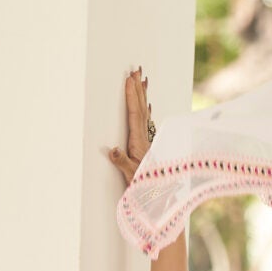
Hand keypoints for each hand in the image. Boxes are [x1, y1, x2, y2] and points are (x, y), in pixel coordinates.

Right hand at [105, 67, 155, 187]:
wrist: (158, 199)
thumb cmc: (143, 188)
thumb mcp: (130, 176)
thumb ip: (122, 163)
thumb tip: (113, 149)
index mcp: (138, 143)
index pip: (134, 115)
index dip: (132, 97)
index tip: (129, 80)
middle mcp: (145, 139)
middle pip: (142, 108)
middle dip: (138, 89)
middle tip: (135, 70)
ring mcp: (147, 141)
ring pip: (145, 112)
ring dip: (142, 95)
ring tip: (142, 79)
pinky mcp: (147, 145)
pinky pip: (146, 121)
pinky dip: (145, 109)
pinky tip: (147, 105)